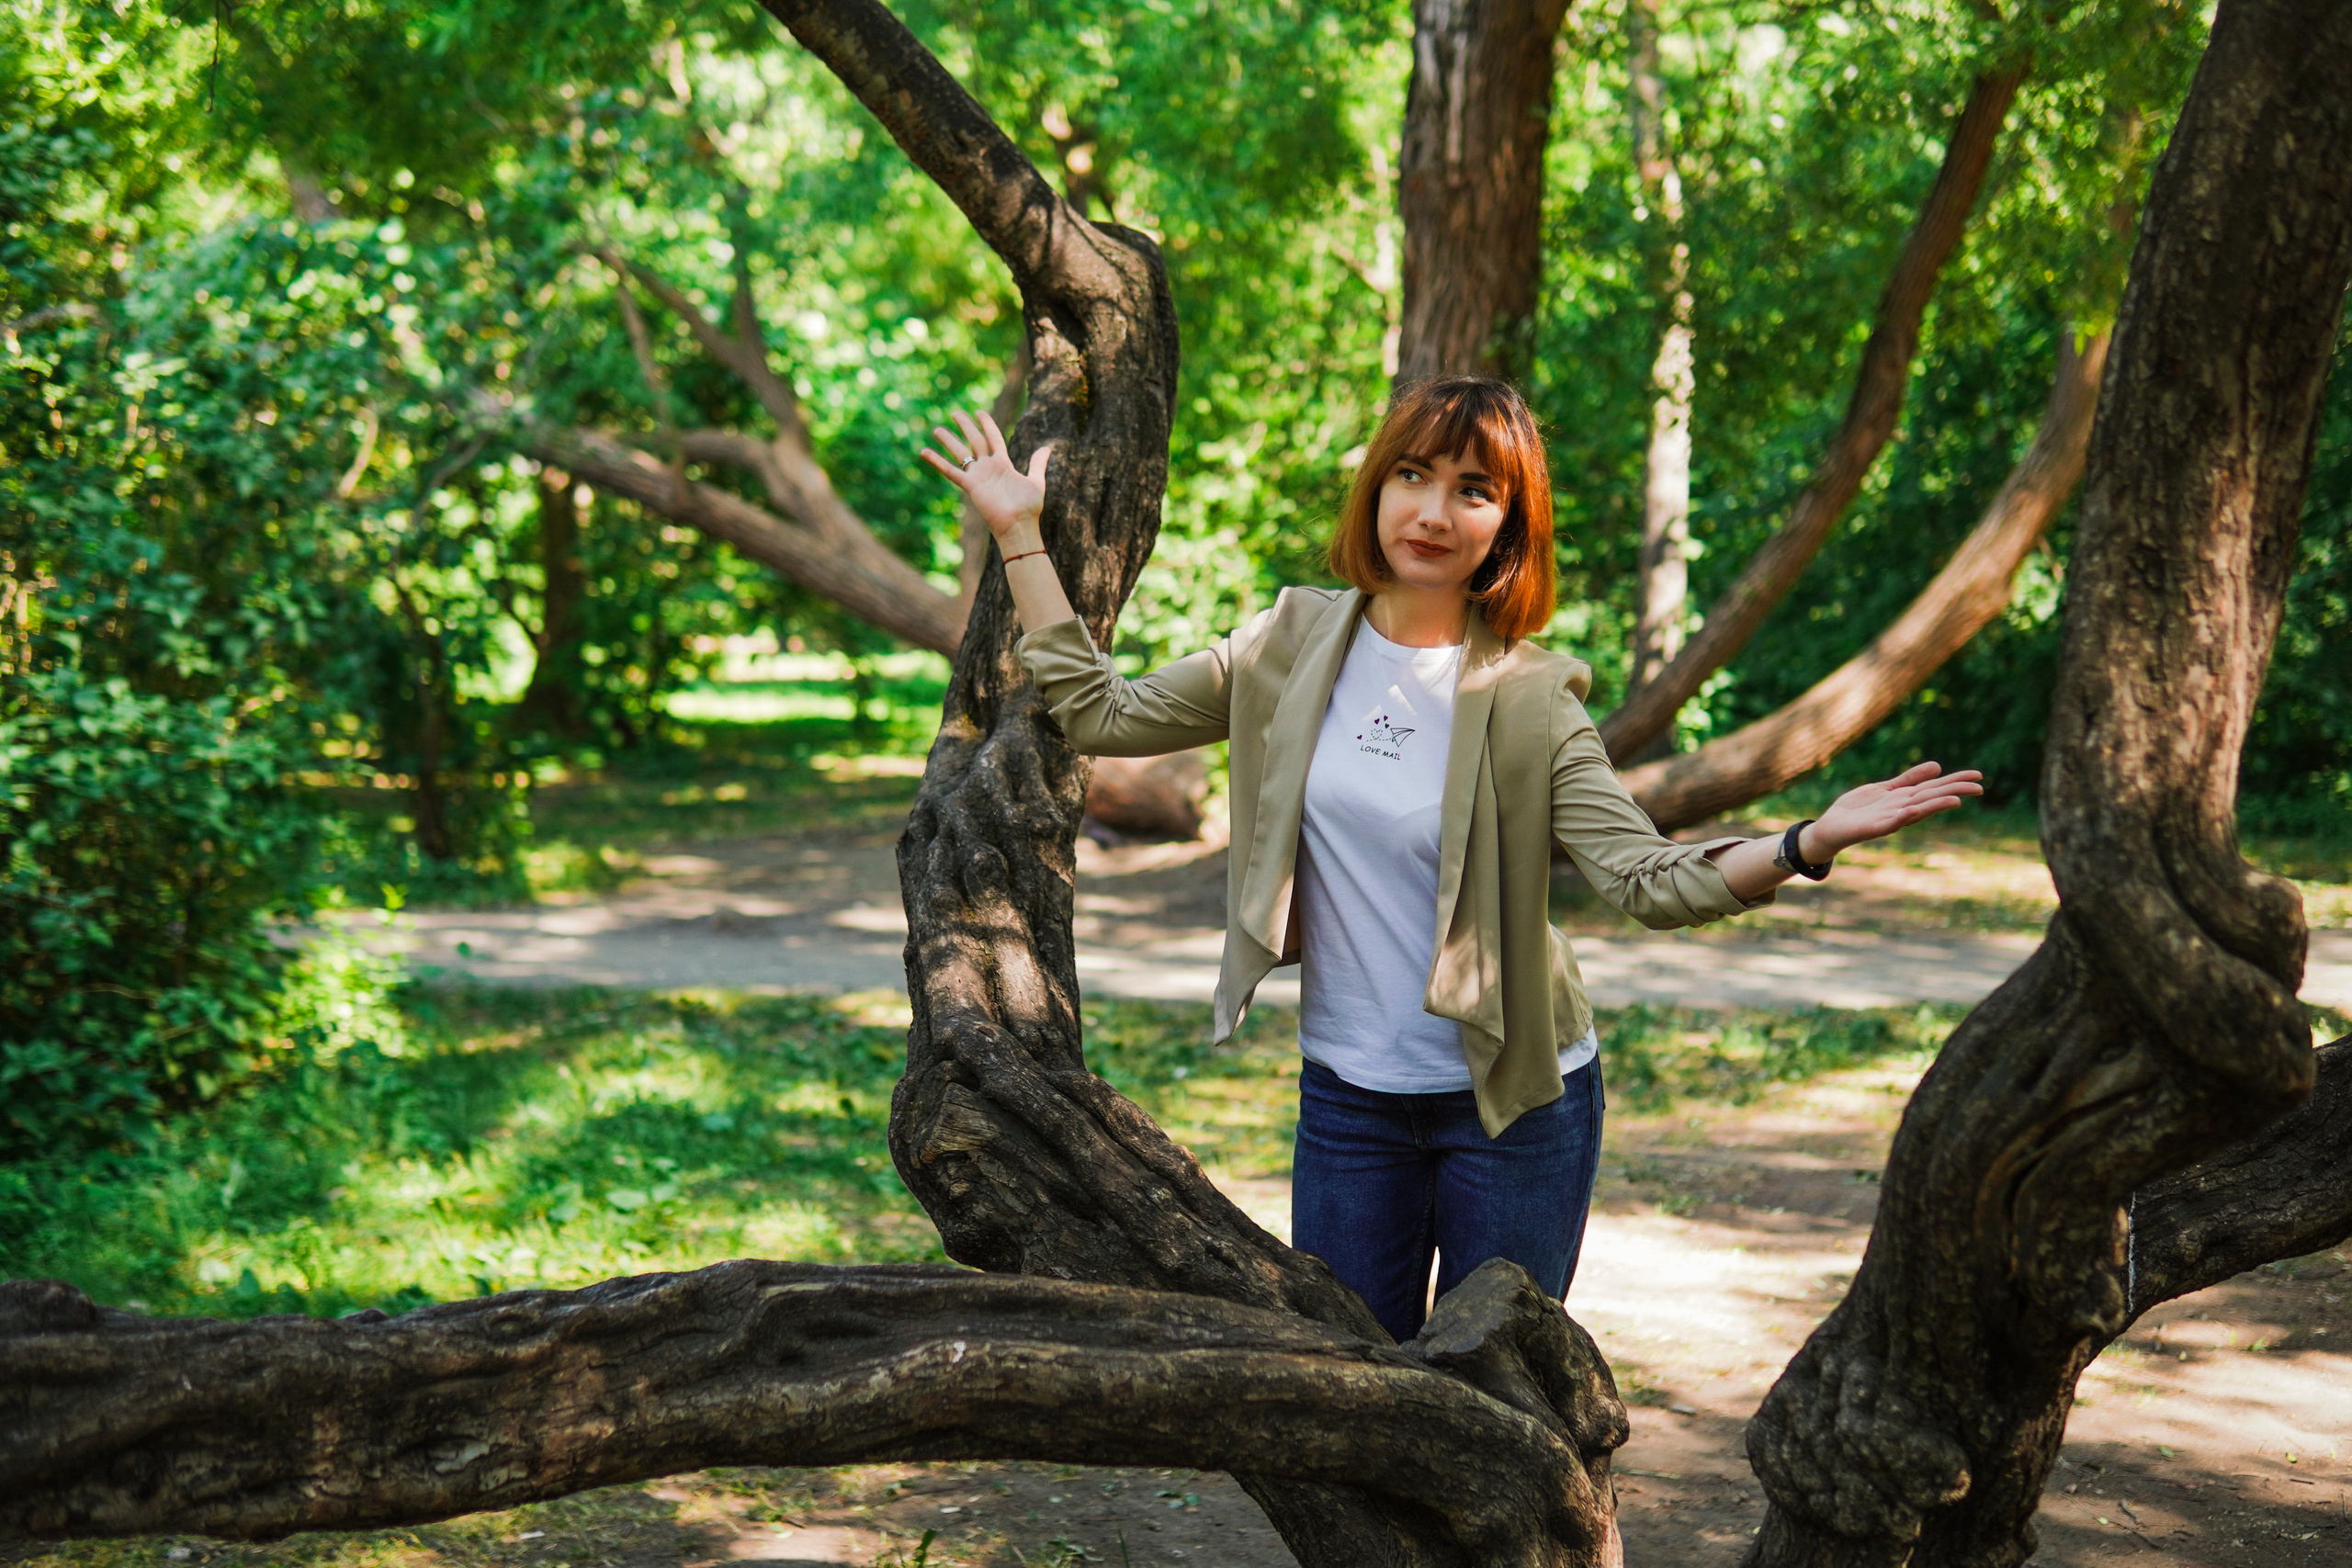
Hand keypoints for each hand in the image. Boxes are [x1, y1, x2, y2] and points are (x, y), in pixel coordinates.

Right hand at [920, 408, 1050, 544]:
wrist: (1019, 526)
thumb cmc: (1029, 508)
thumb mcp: (1036, 482)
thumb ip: (1038, 464)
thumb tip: (1047, 447)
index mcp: (1003, 464)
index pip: (993, 438)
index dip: (986, 424)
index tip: (978, 412)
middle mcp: (988, 468)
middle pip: (974, 440)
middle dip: (965, 426)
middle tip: (955, 412)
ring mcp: (978, 476)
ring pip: (960, 453)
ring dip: (949, 440)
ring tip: (936, 429)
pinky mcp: (970, 486)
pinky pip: (950, 471)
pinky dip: (937, 462)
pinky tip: (924, 451)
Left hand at [1808, 762, 1984, 857]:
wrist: (1831, 827)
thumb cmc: (1859, 809)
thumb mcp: (1885, 788)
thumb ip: (1909, 779)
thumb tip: (1938, 767)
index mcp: (1905, 798)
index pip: (1935, 787)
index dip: (1956, 781)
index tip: (1979, 776)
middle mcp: (1902, 809)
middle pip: (1931, 798)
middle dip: (1954, 792)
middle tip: (1979, 787)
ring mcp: (1889, 819)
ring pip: (1916, 811)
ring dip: (1935, 806)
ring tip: (1956, 800)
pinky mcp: (1873, 828)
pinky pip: (1890, 823)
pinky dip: (1902, 817)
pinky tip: (1913, 810)